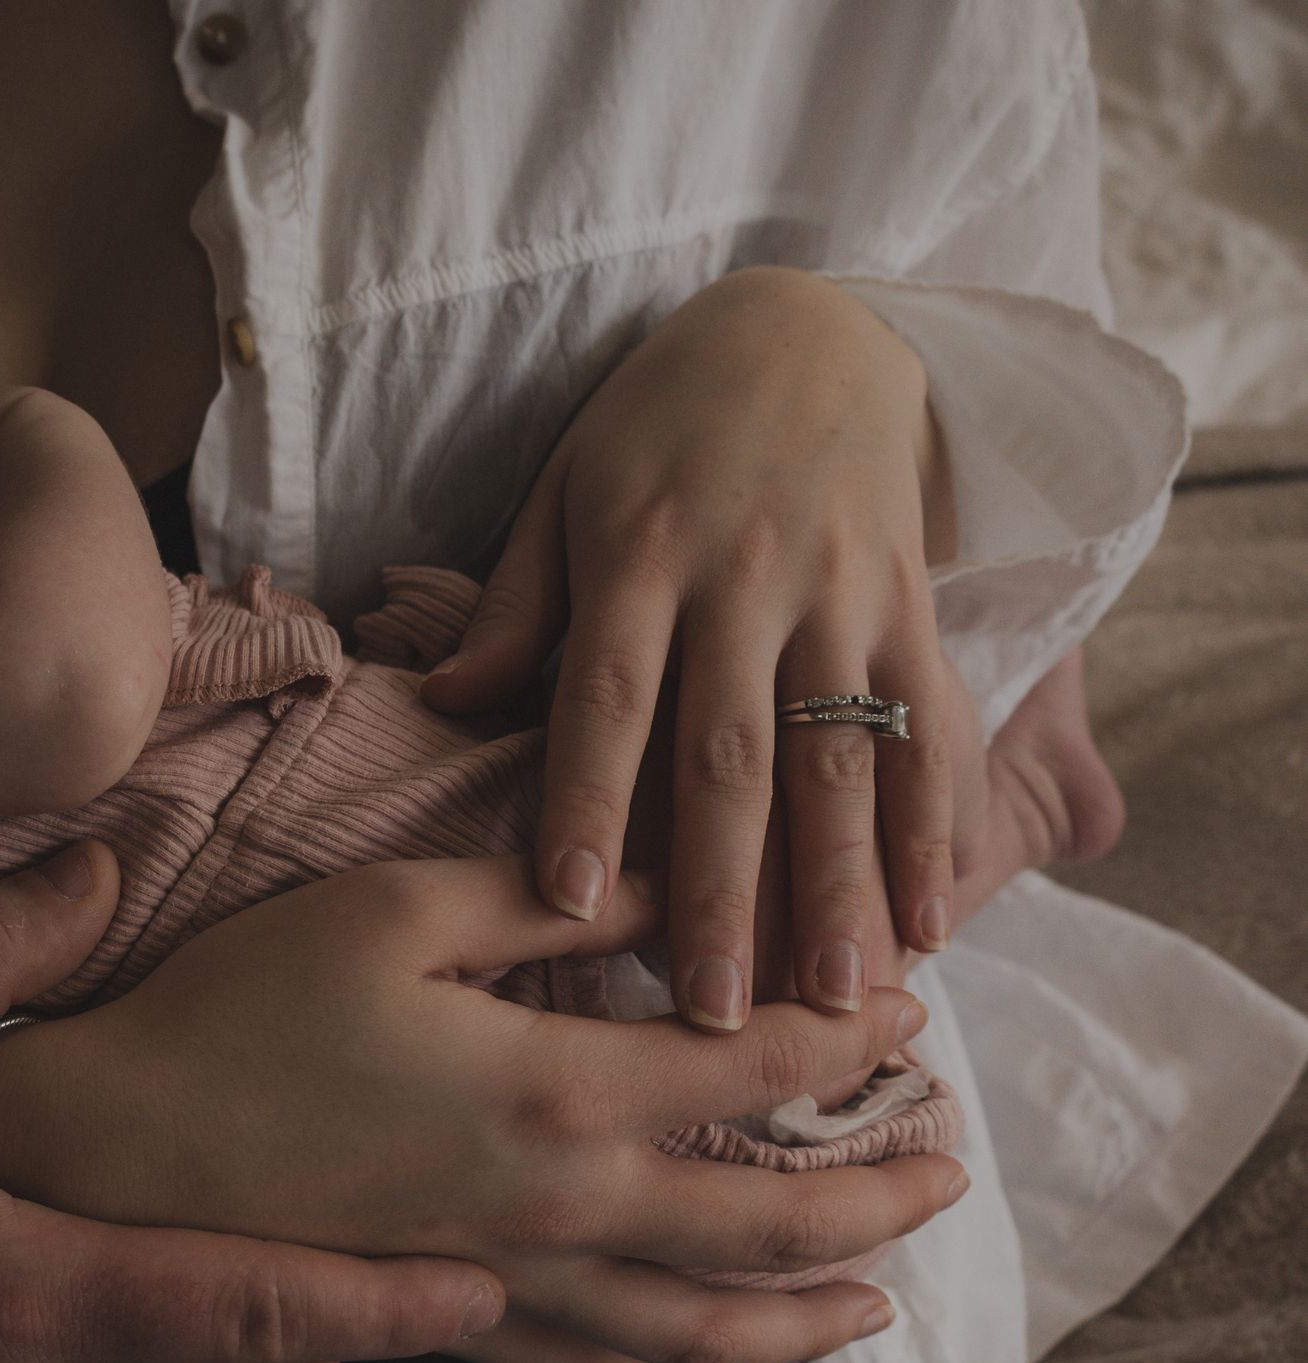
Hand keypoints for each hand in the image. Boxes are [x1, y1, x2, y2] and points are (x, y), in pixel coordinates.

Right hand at [0, 856, 965, 1362]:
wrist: (118, 1148)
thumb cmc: (247, 1008)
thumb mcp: (399, 910)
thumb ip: (553, 894)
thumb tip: (675, 878)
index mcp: (557, 1089)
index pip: (753, 1066)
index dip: (844, 1032)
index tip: (909, 1007)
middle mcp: (558, 1206)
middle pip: (763, 1224)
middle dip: (873, 1197)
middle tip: (952, 1174)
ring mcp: (506, 1281)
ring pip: (697, 1326)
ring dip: (804, 1316)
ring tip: (877, 1303)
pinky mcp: (450, 1321)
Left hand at [423, 266, 956, 1029]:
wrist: (807, 328)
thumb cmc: (655, 425)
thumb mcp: (563, 488)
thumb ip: (516, 605)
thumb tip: (450, 703)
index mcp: (638, 557)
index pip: (609, 698)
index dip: (590, 803)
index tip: (574, 910)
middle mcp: (744, 581)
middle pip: (731, 756)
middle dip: (722, 892)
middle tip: (708, 1012)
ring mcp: (840, 596)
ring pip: (841, 758)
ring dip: (841, 886)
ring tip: (835, 996)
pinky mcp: (911, 603)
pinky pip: (931, 723)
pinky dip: (934, 824)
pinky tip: (933, 916)